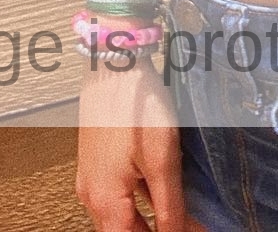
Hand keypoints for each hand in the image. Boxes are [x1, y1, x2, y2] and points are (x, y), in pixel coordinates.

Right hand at [76, 57, 195, 231]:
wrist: (115, 62)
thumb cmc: (134, 103)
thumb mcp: (162, 160)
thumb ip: (171, 207)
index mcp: (104, 202)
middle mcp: (92, 194)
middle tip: (185, 226)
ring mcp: (92, 176)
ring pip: (120, 215)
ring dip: (147, 221)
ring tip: (176, 215)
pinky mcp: (98, 159)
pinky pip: (117, 193)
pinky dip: (139, 201)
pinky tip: (159, 193)